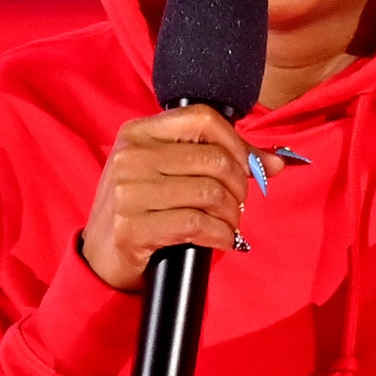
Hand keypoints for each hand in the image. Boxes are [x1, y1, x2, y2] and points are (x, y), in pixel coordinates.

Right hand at [80, 107, 285, 291]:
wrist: (99, 256)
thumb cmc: (140, 209)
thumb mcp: (167, 174)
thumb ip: (216, 159)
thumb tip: (276, 163)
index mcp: (139, 133)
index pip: (202, 119)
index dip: (237, 142)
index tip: (248, 167)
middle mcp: (130, 156)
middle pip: (213, 159)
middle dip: (238, 187)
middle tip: (237, 205)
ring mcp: (128, 192)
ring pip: (209, 194)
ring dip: (232, 216)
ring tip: (229, 226)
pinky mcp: (132, 227)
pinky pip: (197, 225)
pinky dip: (221, 236)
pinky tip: (222, 241)